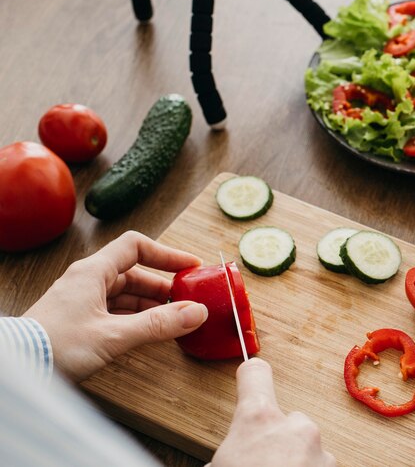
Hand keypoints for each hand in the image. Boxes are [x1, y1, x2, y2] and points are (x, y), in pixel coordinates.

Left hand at [25, 230, 207, 381]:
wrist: (15, 370)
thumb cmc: (53, 346)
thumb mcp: (112, 335)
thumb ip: (157, 325)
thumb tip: (195, 313)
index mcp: (93, 272)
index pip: (136, 247)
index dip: (166, 254)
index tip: (188, 266)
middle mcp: (87, 281)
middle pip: (134, 273)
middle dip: (162, 287)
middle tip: (185, 300)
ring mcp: (82, 301)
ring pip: (125, 294)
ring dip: (150, 305)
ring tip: (171, 320)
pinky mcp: (78, 321)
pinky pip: (114, 311)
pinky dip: (135, 318)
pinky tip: (147, 332)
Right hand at [210, 358, 335, 466]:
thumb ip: (228, 454)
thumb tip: (228, 458)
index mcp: (257, 419)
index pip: (255, 374)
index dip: (251, 377)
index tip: (251, 376)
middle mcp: (294, 426)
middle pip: (283, 421)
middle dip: (275, 443)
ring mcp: (320, 451)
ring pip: (304, 449)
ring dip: (294, 465)